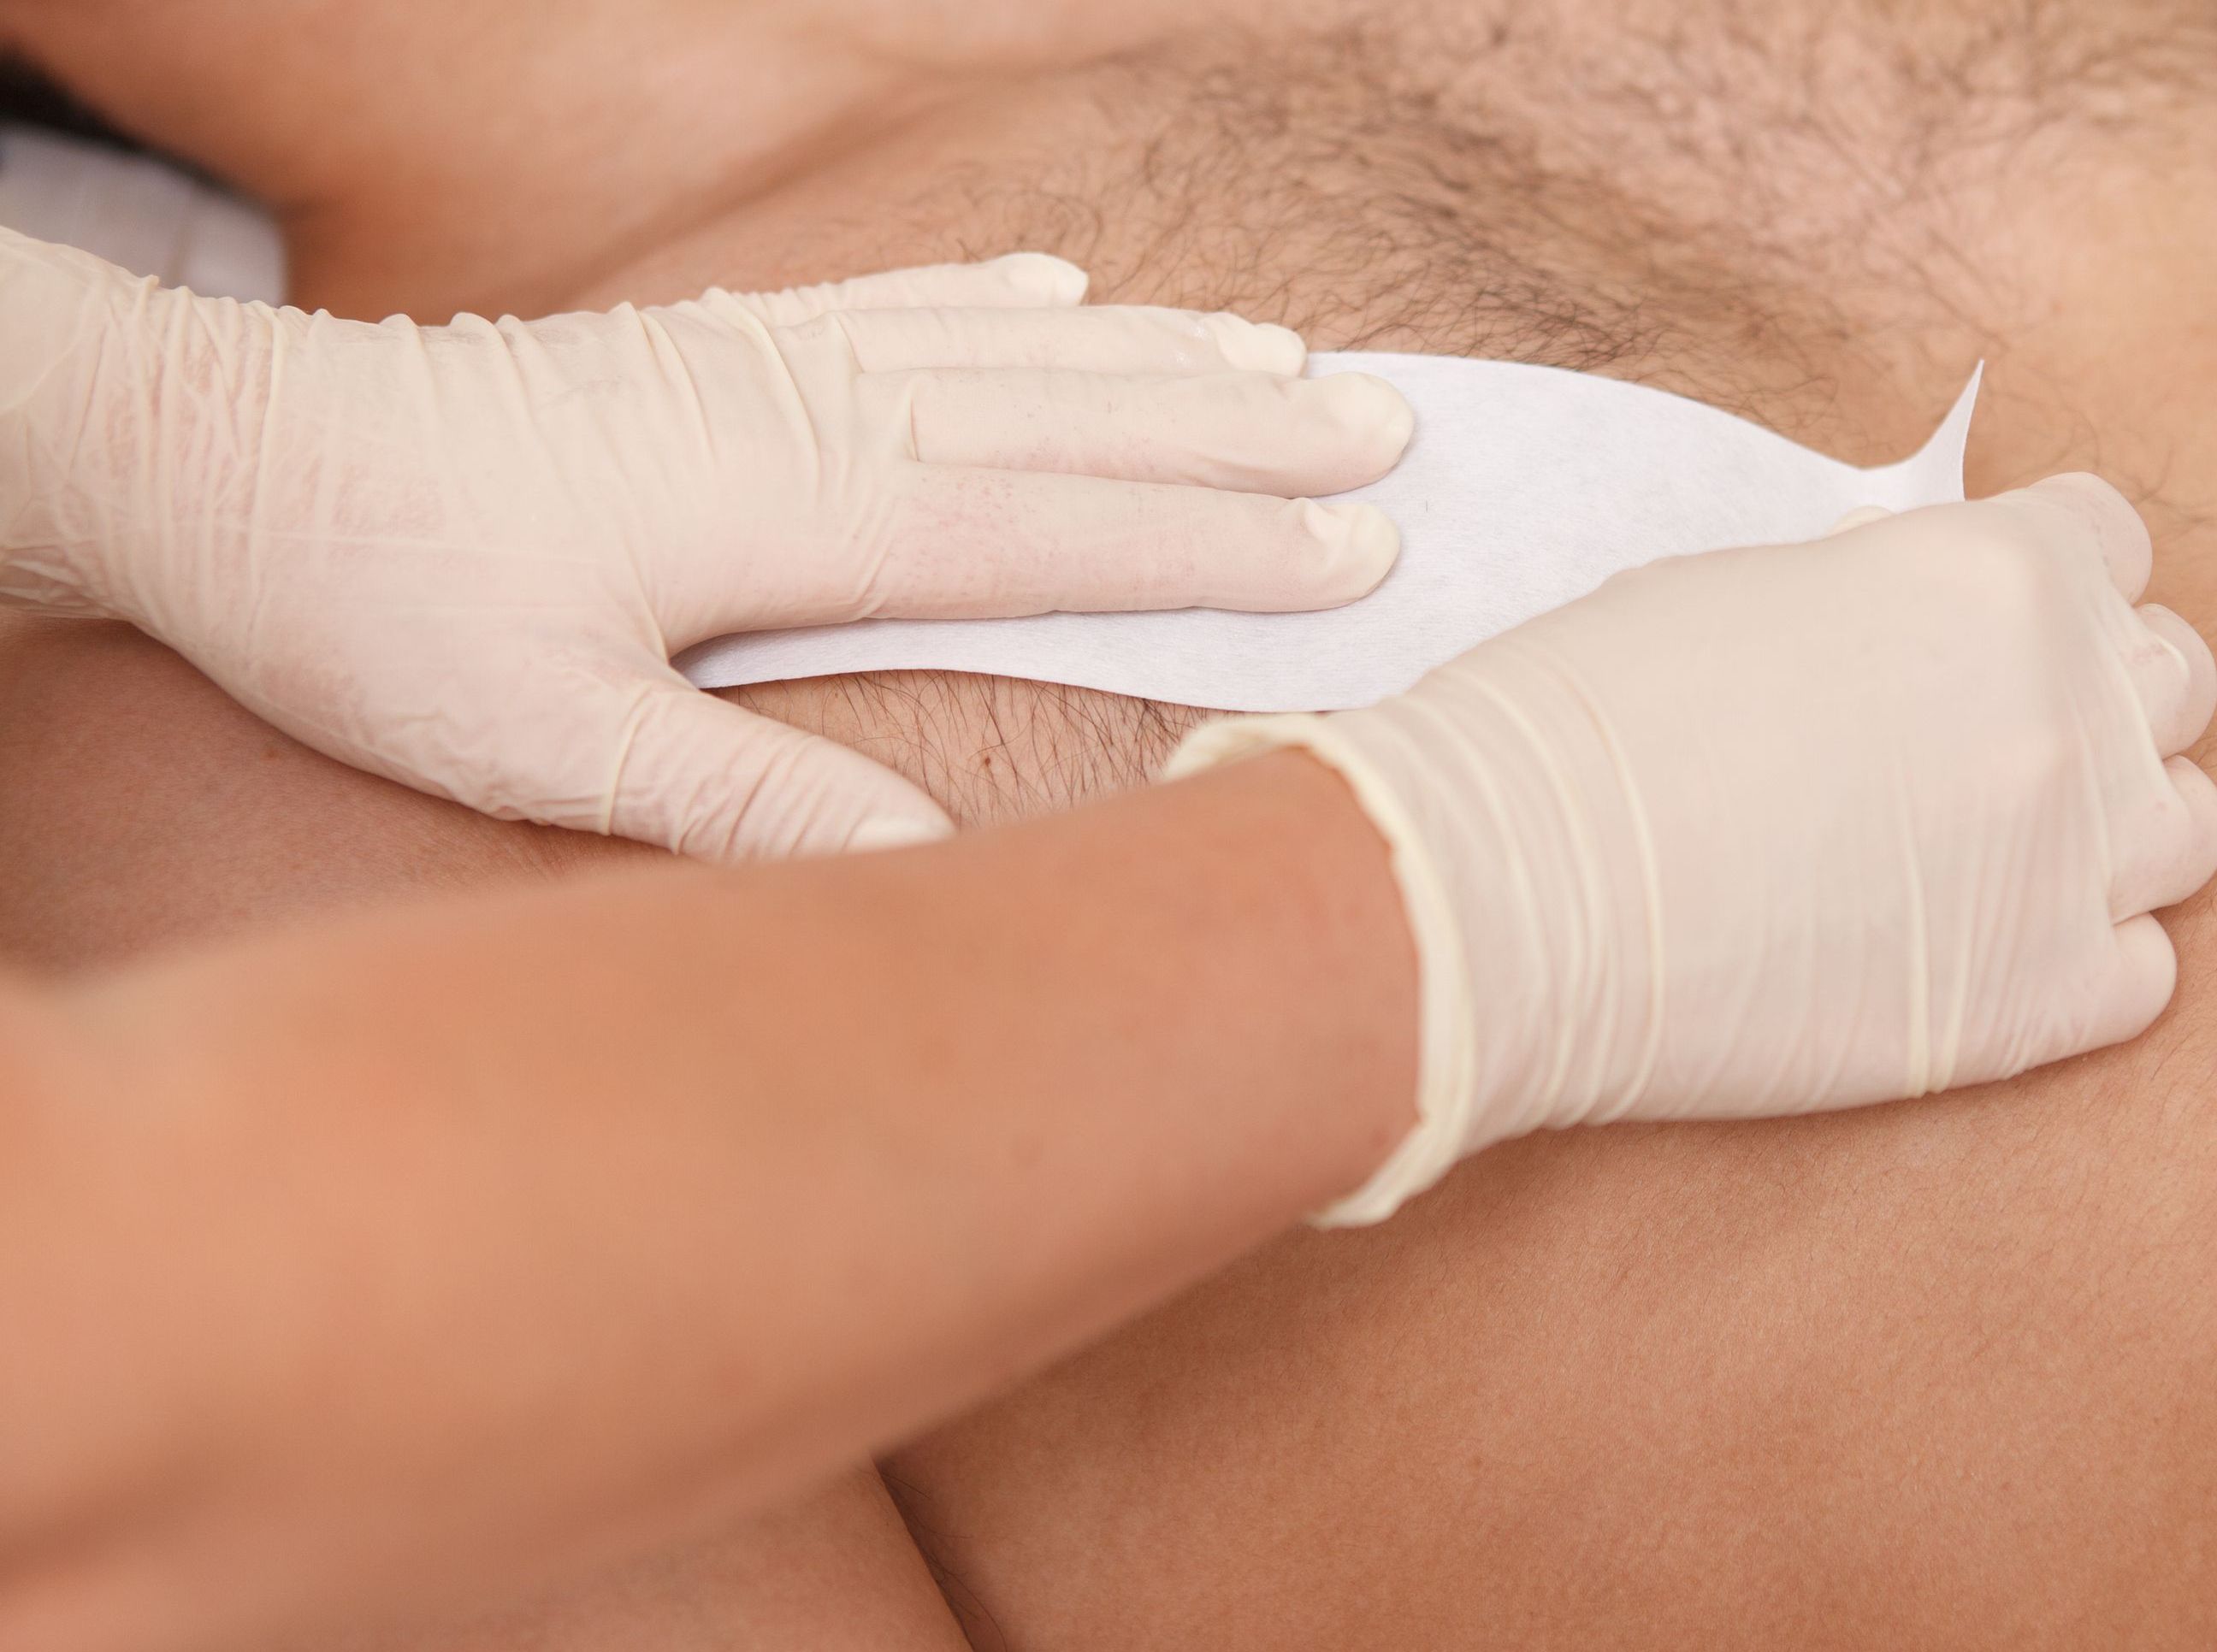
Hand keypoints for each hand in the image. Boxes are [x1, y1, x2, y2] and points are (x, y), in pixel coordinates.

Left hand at [0, 231, 1412, 856]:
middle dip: (1240, 428)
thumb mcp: (544, 745)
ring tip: (1286, 356)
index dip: (1214, 546)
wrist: (223, 460)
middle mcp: (806, 416)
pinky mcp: (706, 346)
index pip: (1053, 533)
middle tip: (1391, 432)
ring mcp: (759, 364)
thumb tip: (932, 876)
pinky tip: (1065, 289)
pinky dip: (995, 297)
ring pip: (1005, 347)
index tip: (1357, 555)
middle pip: (1070, 415)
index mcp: (795, 517)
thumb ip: (743, 807)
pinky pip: (891, 304)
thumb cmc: (377, 611)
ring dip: (1156, 354)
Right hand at [1171, 473, 2216, 1221]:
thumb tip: (1930, 625)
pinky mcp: (2037, 1003)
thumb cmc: (1589, 715)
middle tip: (1999, 739)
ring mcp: (2068, 860)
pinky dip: (2088, 962)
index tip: (2000, 624)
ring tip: (2011, 853)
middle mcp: (2067, 705)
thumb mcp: (1760, 586)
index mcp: (1997, 572)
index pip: (2114, 541)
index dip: (2056, 579)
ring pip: (2191, 827)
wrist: (1516, 886)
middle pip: (2175, 679)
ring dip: (2118, 830)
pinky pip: (2145, 974)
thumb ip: (1893, 594)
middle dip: (2102, 697)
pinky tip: (1986, 952)